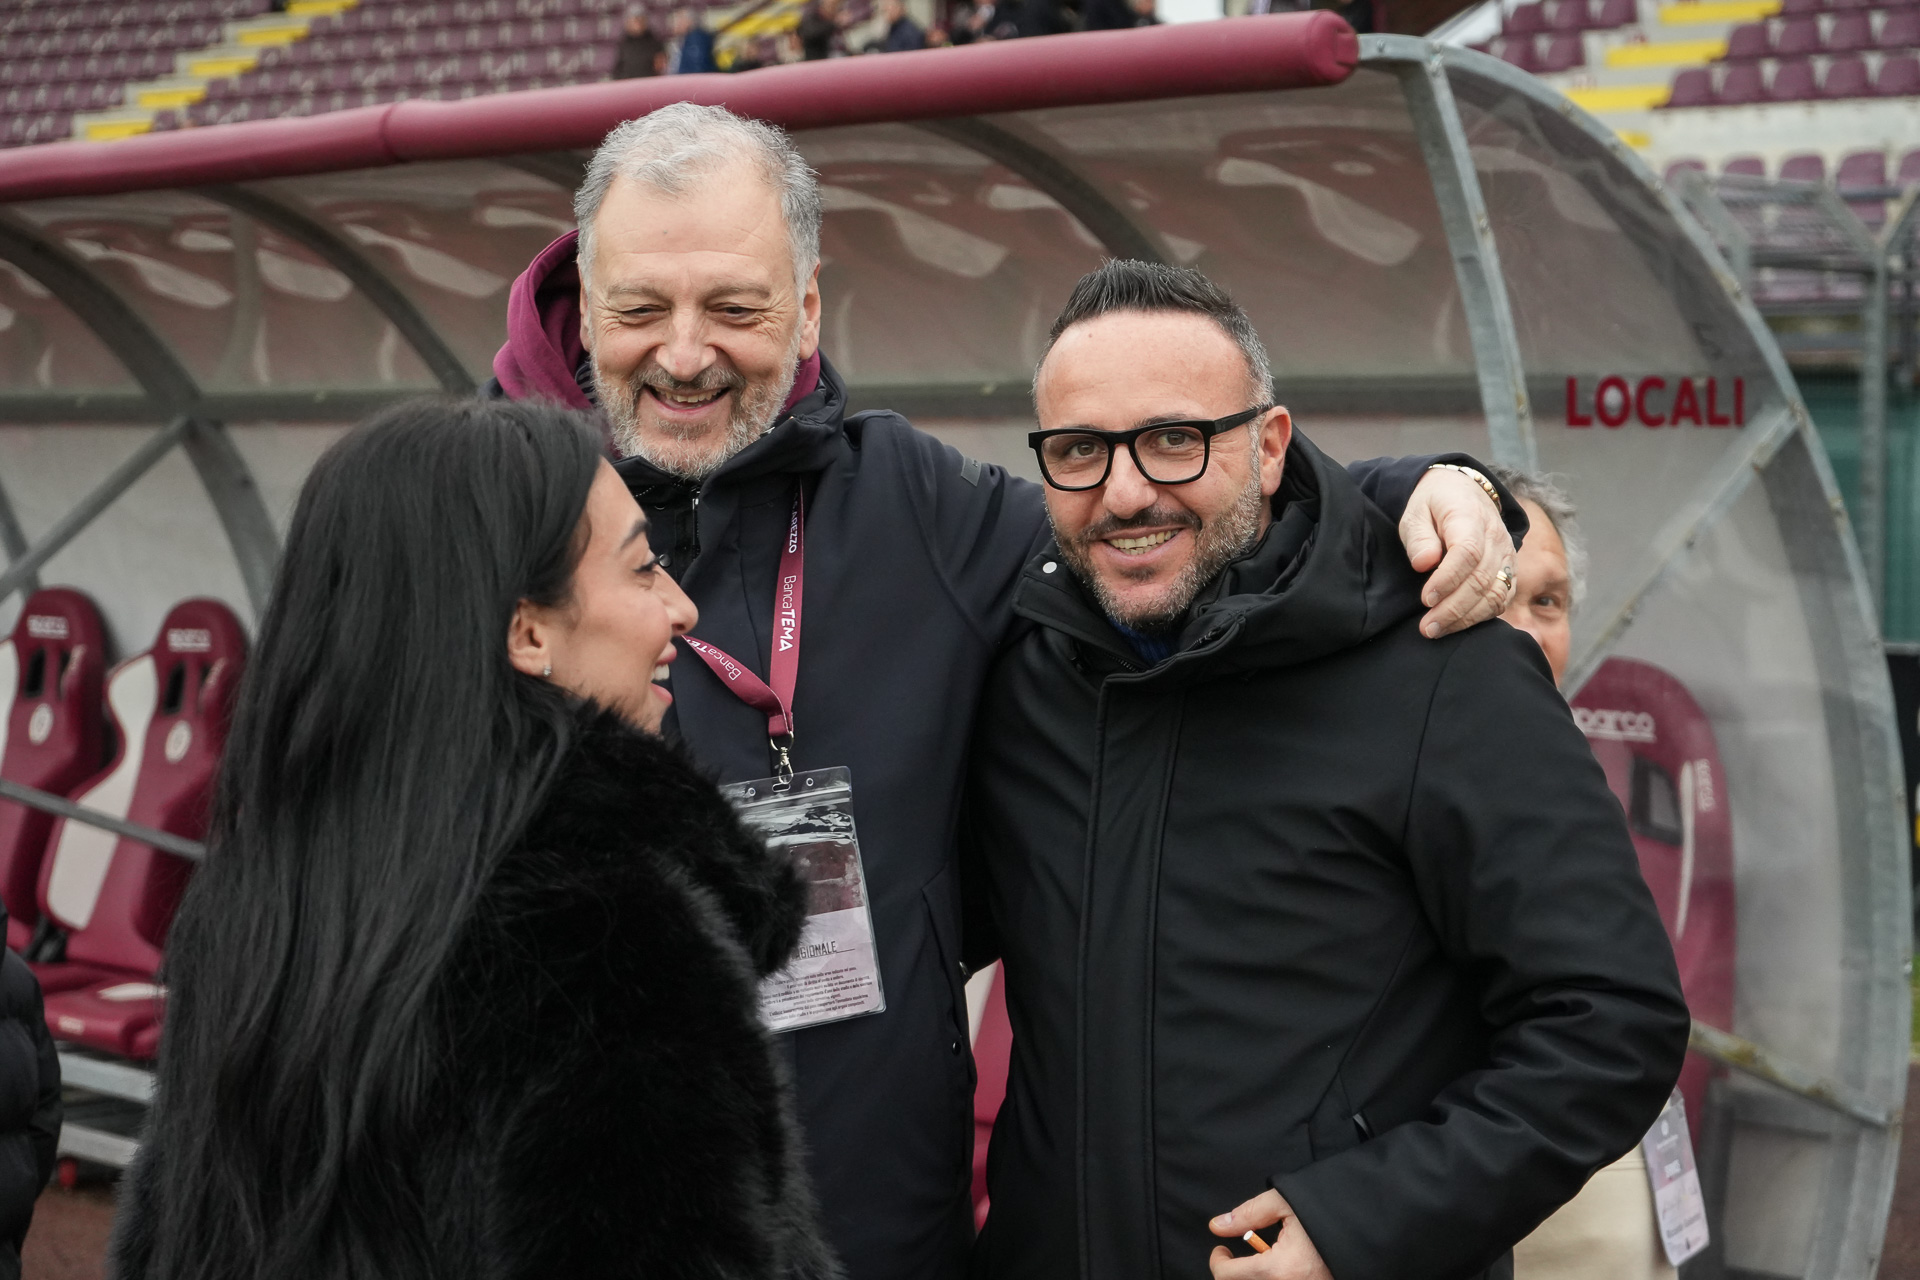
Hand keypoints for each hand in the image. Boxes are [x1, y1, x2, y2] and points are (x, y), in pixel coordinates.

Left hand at [1207, 1189, 1333, 1279]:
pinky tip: (1277, 1271)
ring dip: (1252, 1279)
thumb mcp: (1286, 1203)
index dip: (1218, 1261)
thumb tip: (1218, 1226)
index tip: (1221, 1250)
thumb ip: (1249, 1214)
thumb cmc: (1330, 1213)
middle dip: (1233, 1275)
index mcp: (1281, 1269)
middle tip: (1234, 1259)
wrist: (1370, 1230)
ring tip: (1259, 1263)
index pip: (1229, 1276)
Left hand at [1400, 468, 1515, 637]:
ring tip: (1437, 631)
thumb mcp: (1415, 512)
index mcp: (1470, 517)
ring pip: (1495, 594)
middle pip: (1482, 579)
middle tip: (1427, 627)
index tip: (1425, 599)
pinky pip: (1502, 598)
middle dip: (1453, 608)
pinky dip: (1482, 616)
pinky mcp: (1510, 570)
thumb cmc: (1433, 505)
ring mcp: (1507, 555)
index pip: (1467, 552)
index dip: (1447, 580)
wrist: (1463, 492)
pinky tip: (1457, 625)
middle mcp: (1495, 537)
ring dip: (1466, 618)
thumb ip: (1419, 537)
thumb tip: (1424, 564)